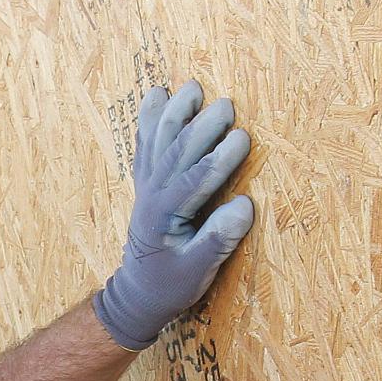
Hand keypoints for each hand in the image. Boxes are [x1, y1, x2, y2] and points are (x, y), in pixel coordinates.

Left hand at [93, 81, 255, 348]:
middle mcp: (152, 194)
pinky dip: (149, 118)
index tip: (243, 138)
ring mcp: (146, 185)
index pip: (195, 179)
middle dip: (202, 126)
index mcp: (166, 215)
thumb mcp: (198, 271)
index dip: (219, 158)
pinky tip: (156, 96)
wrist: (137, 293)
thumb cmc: (171, 284)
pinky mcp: (146, 182)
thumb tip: (244, 206)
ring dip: (175, 112)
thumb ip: (218, 240)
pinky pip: (146, 144)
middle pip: (177, 151)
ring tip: (192, 87)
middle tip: (226, 105)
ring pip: (158, 141)